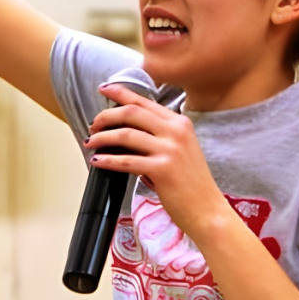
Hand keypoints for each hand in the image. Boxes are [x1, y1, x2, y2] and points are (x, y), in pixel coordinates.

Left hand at [84, 83, 225, 240]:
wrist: (207, 209)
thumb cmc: (191, 183)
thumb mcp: (180, 149)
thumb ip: (159, 134)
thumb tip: (125, 128)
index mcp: (180, 122)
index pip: (144, 101)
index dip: (120, 93)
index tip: (103, 89)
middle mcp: (176, 131)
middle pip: (131, 113)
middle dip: (106, 116)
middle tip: (93, 126)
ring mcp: (170, 149)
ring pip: (126, 134)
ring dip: (102, 137)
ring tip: (91, 142)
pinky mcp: (162, 169)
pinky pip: (126, 161)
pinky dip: (107, 160)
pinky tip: (97, 161)